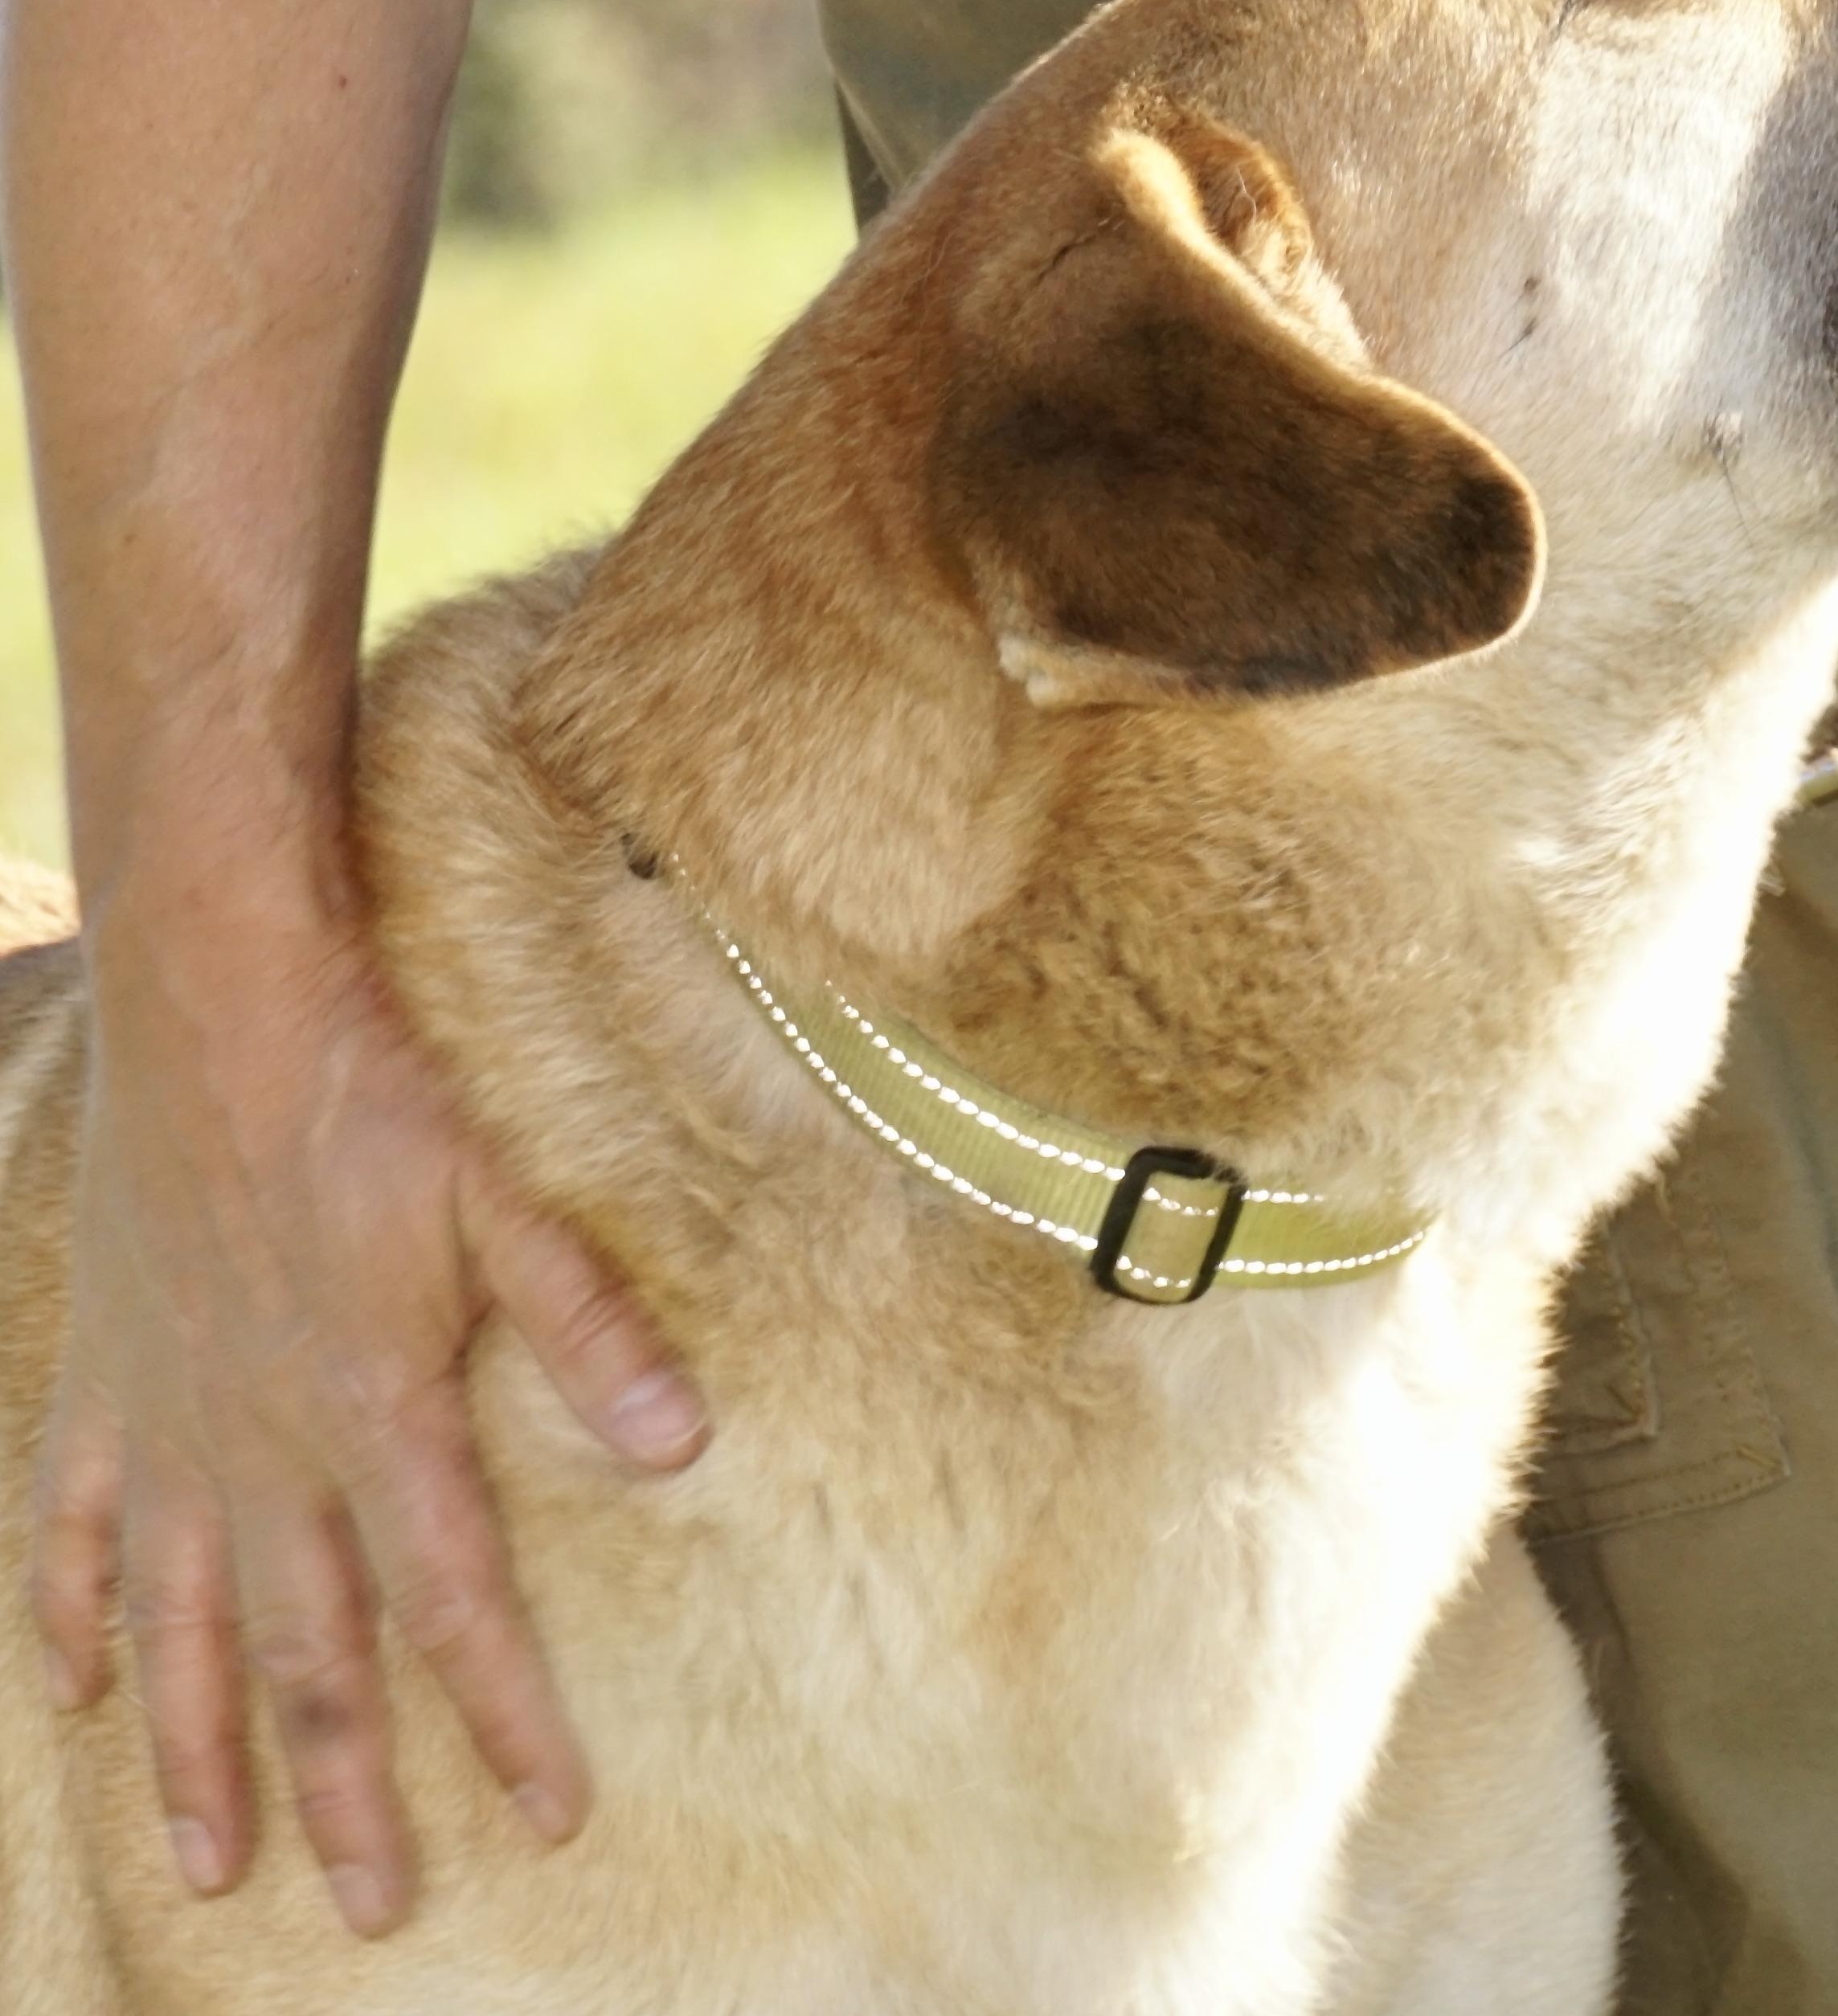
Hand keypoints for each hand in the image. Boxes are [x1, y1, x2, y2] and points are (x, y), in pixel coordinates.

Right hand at [27, 878, 708, 1935]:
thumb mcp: (509, 1201)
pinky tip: (74, 1691)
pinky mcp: (104, 1381)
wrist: (222, 1011)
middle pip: (311, 1658)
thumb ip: (590, 1325)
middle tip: (371, 1910)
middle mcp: (266, 1451)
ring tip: (211, 1866)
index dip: (508, 1717)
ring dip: (198, 1753)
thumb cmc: (379, 1098)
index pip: (457, 1605)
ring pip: (177, 1631)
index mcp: (378, 1415)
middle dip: (348, 1792)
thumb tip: (686, 1442)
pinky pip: (67, 1530)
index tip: (549, 1817)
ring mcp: (170, 1425)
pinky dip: (70, 1616)